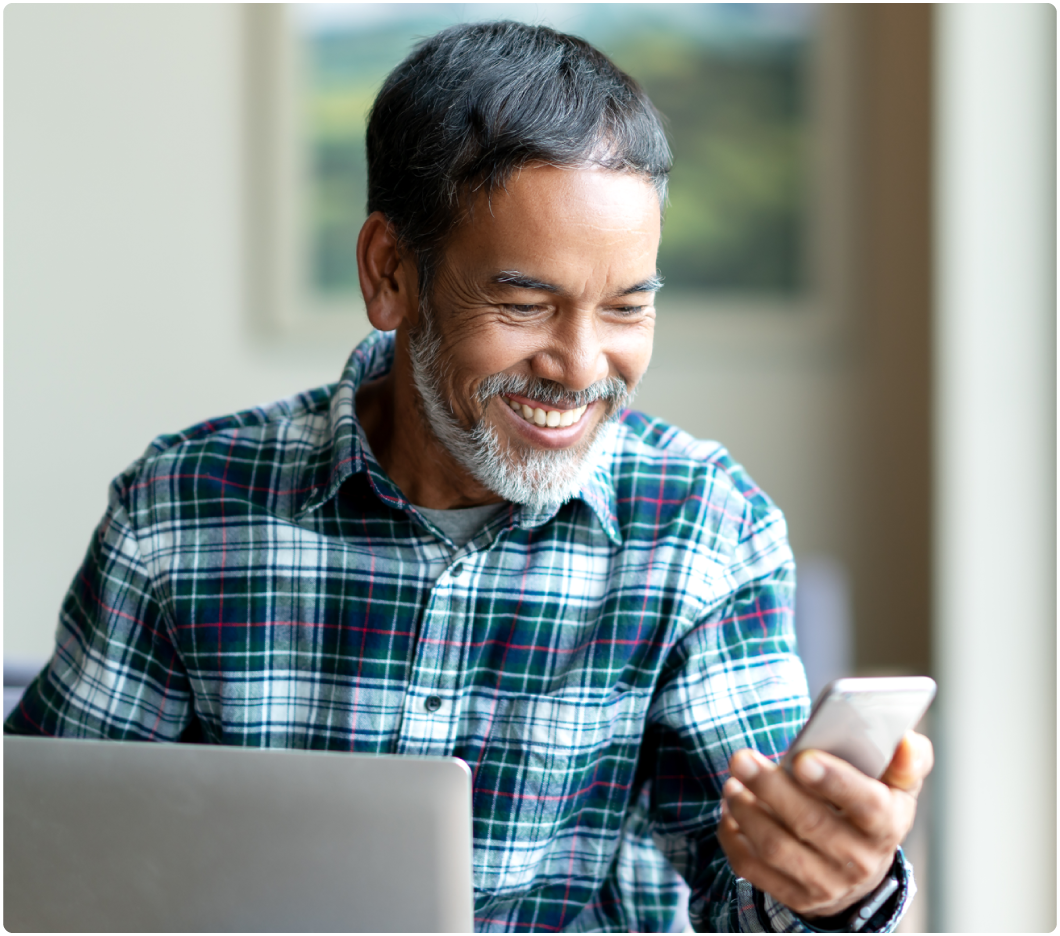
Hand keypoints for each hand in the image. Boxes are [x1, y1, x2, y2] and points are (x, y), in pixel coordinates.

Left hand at [718, 731, 932, 918]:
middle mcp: (859, 861)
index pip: (868, 805)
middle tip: (741, 758)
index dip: (835, 781)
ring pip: (777, 847)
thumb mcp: (897, 785)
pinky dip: (733, 837)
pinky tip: (730, 809)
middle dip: (770, 787)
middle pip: (810, 823)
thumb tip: (907, 741)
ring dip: (746, 810)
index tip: (803, 758)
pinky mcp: (794, 896)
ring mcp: (825, 883)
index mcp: (886, 825)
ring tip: (732, 781)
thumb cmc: (871, 808)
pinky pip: (753, 869)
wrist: (859, 867)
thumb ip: (905, 760)